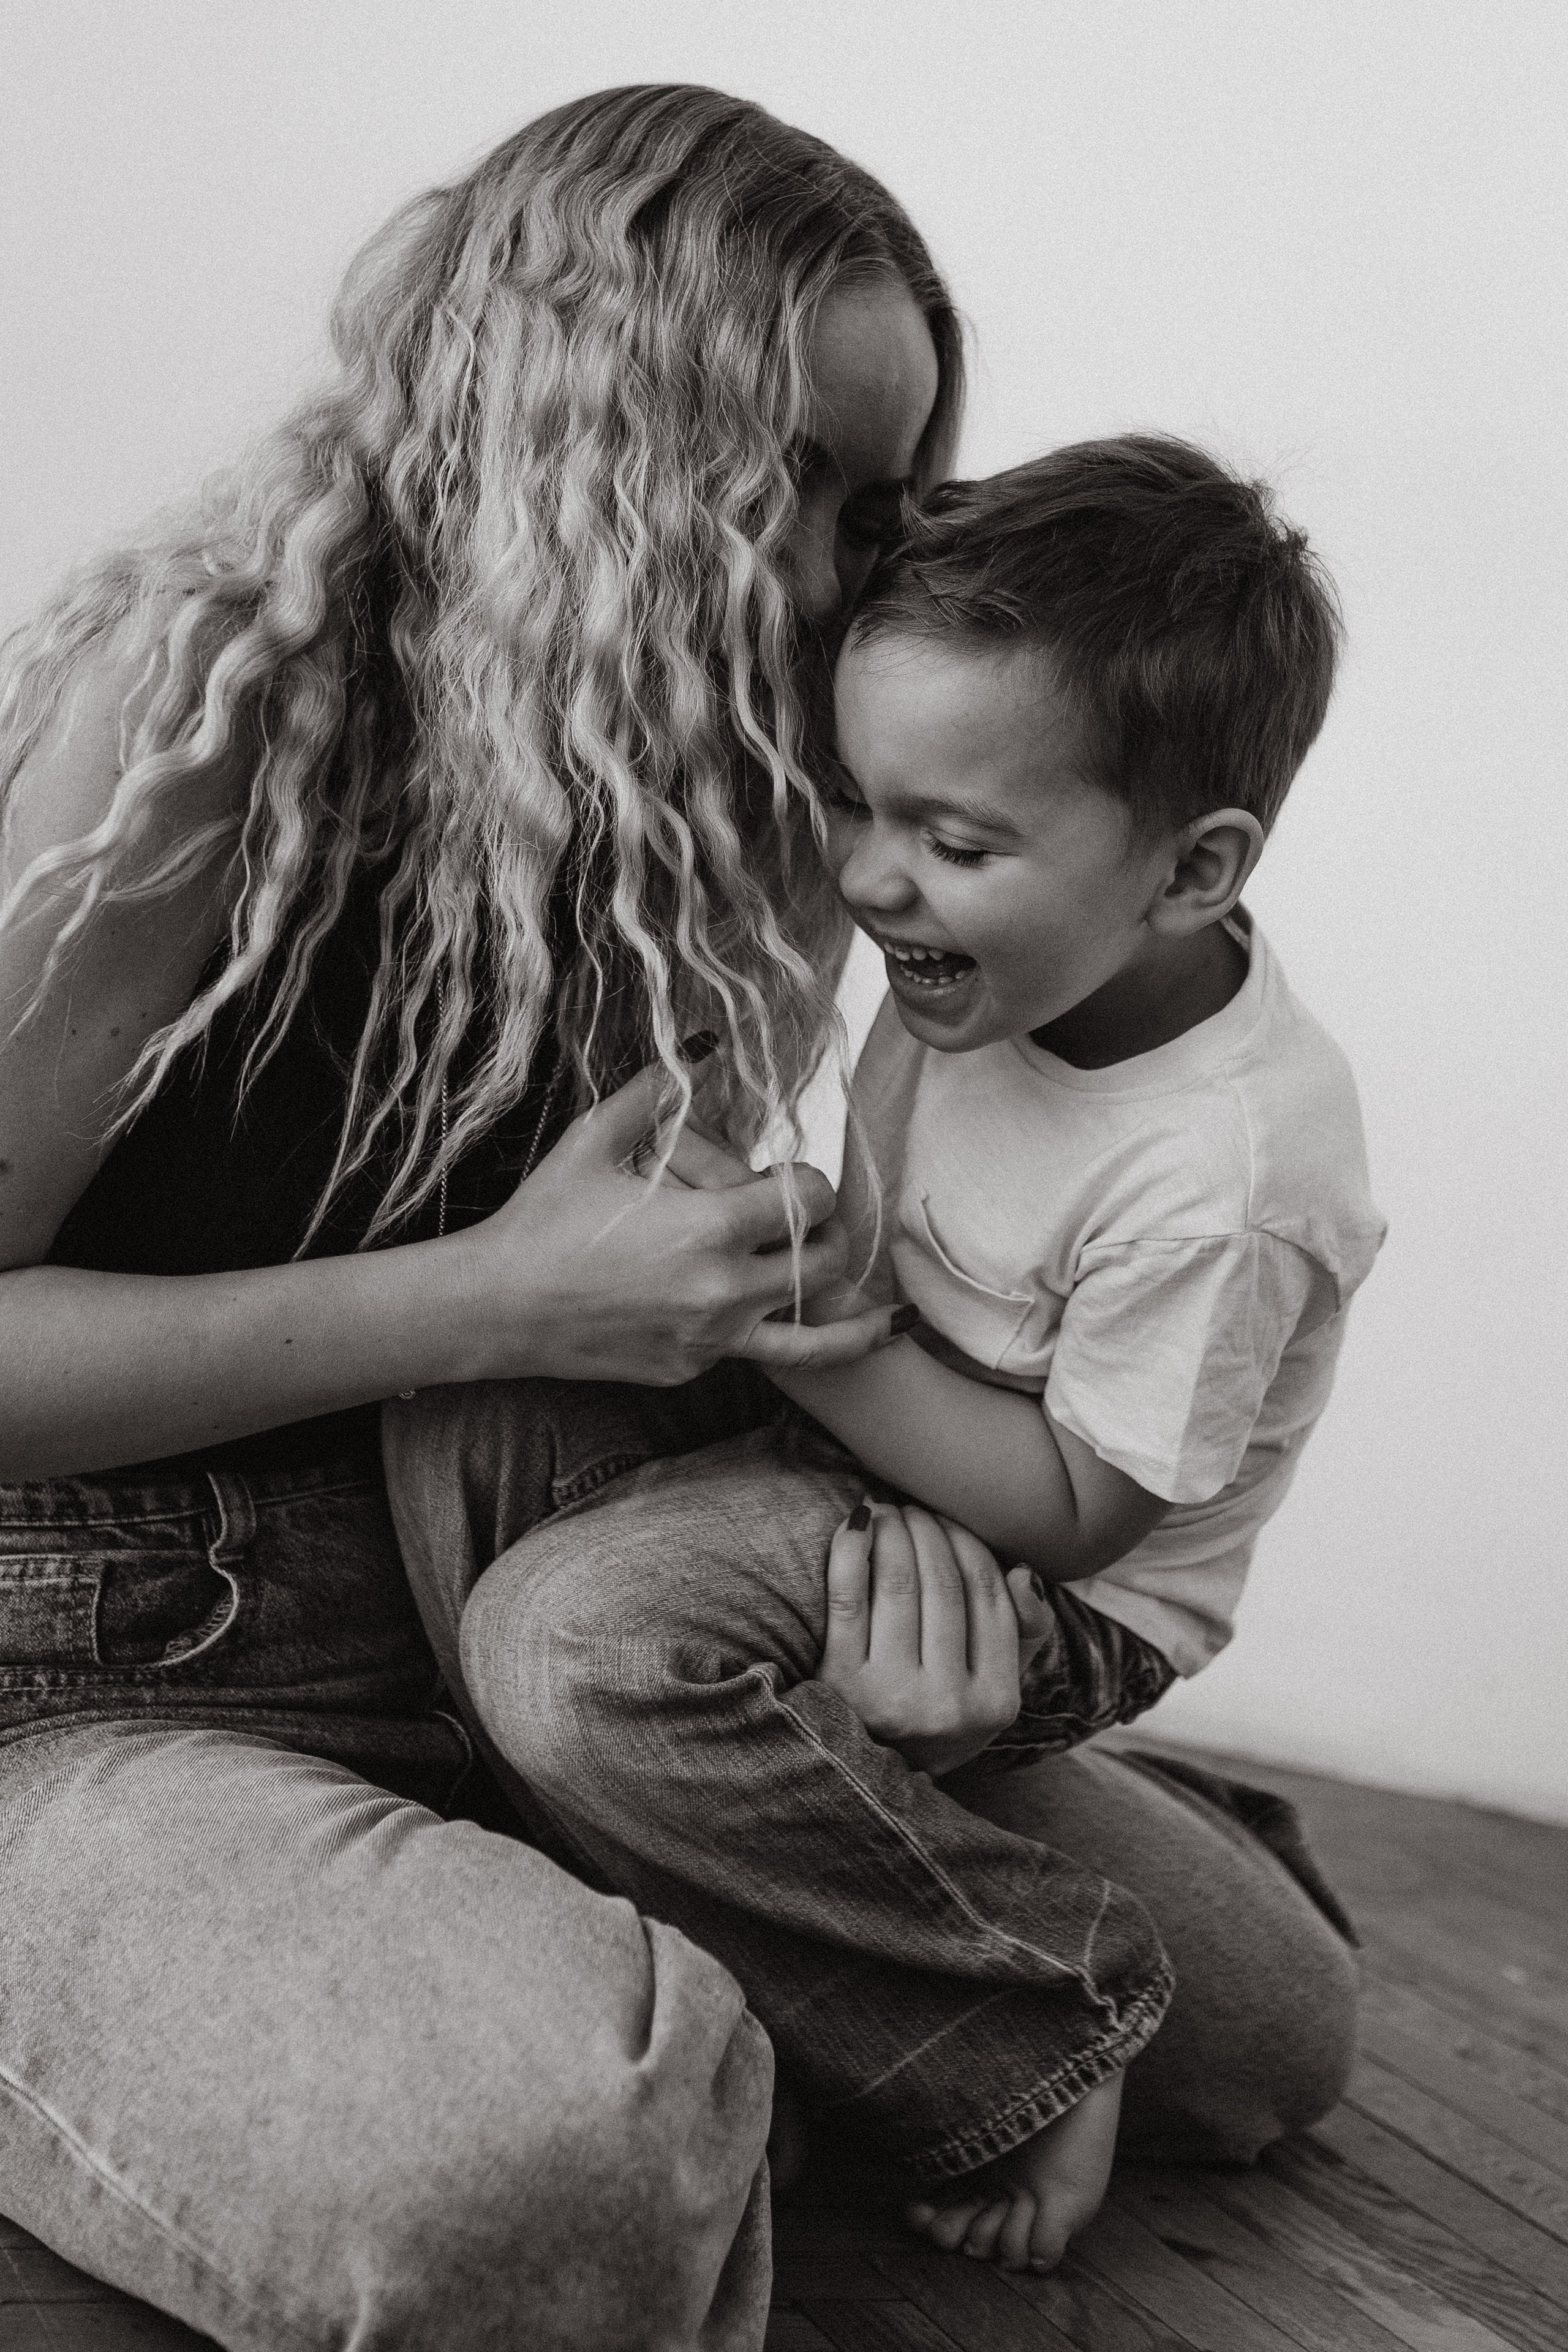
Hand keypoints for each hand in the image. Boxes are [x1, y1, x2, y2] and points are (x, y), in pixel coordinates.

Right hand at [456, 1057, 907, 1387]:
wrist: (497, 1307)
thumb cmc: (544, 1217)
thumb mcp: (596, 1139)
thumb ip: (659, 1089)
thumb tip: (703, 1041)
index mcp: (709, 1229)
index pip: (809, 1199)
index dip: (810, 1181)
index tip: (788, 1175)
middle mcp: (723, 1292)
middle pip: (824, 1259)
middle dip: (828, 1234)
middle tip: (817, 1222)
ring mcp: (710, 1340)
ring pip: (812, 1329)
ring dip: (845, 1313)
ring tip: (890, 1318)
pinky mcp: (691, 1368)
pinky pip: (755, 1352)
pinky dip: (775, 1334)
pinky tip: (803, 1333)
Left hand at [815, 1501, 1058, 1774]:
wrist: (868, 1771)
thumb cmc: (938, 1708)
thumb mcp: (995, 1683)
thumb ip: (1023, 1629)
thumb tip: (1021, 1572)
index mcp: (996, 1701)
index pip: (989, 1595)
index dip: (969, 1543)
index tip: (950, 1520)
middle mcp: (947, 1704)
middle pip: (944, 1583)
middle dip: (929, 1529)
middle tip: (915, 1507)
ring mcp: (890, 1695)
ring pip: (898, 1583)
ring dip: (894, 1531)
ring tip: (888, 1511)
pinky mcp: (838, 1682)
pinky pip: (846, 1598)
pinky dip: (851, 1550)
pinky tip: (856, 1524)